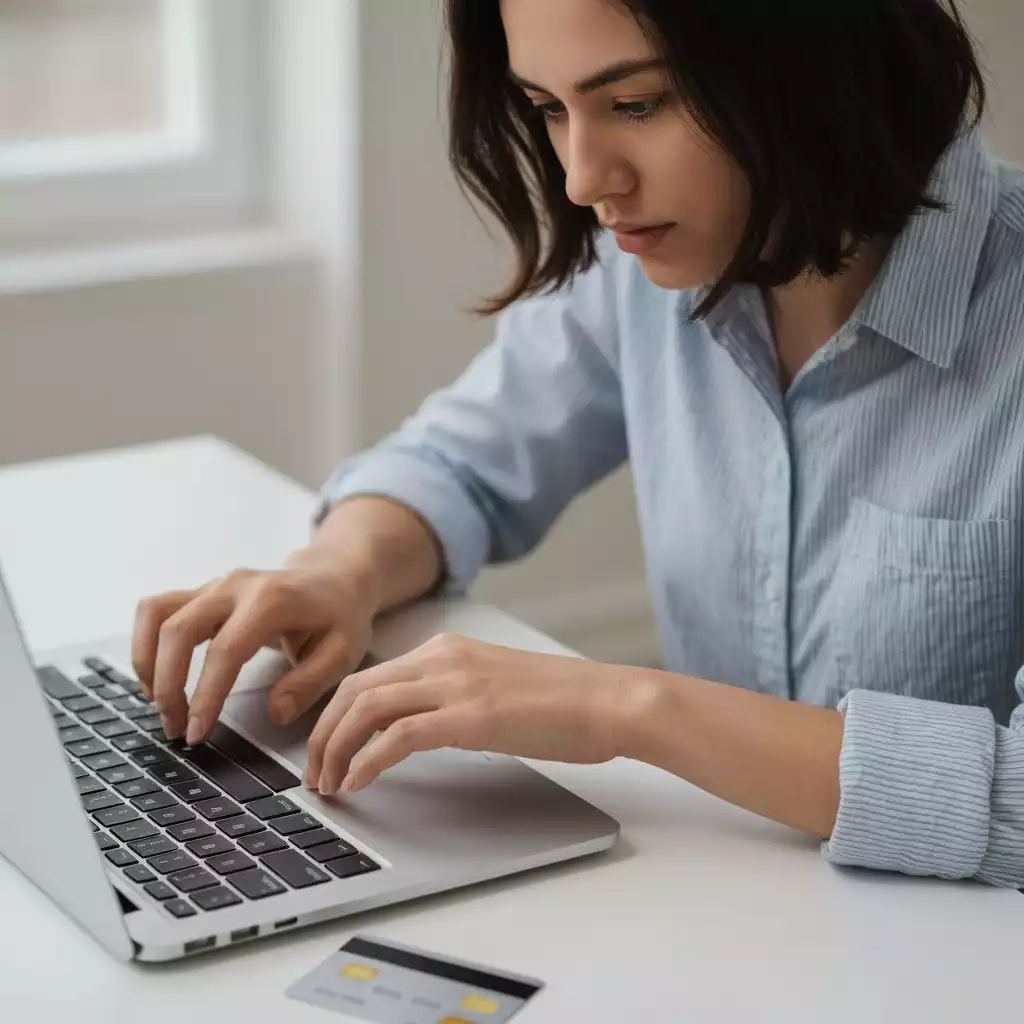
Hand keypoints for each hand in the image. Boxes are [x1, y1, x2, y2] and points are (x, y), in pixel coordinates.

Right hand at [131, 549, 377, 744]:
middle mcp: (236, 586)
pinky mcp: (202, 591)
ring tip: (160, 706)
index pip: (226, 650)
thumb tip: (276, 713)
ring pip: (157, 615)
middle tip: (175, 729)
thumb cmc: (339, 616)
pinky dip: (146, 643)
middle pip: (179, 630)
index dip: (206, 694)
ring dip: (148, 664)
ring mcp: (215, 585)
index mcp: (272, 600)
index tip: (196, 732)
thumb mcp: (345, 651)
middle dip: (168, 684)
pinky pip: (157, 609)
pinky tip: (157, 677)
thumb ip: (310, 683)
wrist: (333, 577)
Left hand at [304, 633, 648, 793]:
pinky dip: (367, 761)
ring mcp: (456, 684)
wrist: (608, 700)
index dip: (333, 715)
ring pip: (365, 708)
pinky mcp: (470, 716)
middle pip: (353, 689)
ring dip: (335, 749)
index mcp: (447, 649)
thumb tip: (419, 726)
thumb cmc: (563, 702)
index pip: (368, 676)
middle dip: (322, 734)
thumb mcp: (495, 685)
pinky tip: (360, 782)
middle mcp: (443, 659)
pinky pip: (397, 736)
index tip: (324, 748)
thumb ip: (454, 694)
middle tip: (313, 772)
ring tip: (329, 784)